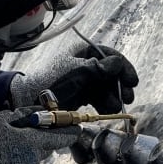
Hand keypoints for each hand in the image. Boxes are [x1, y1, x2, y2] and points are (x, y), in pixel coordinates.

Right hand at [0, 107, 80, 163]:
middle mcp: (33, 159)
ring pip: (35, 157)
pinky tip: (4, 158)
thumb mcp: (2, 119)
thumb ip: (25, 114)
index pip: (60, 137)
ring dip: (27, 151)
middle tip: (22, 133)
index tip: (76, 126)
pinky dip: (19, 162)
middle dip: (39, 139)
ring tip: (6, 147)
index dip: (70, 131)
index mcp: (30, 141)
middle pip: (46, 146)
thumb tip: (40, 110)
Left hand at [9, 44, 138, 113]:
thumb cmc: (53, 82)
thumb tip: (117, 63)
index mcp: (82, 52)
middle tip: (128, 98)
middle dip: (120, 85)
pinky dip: (103, 103)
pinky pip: (96, 97)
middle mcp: (84, 64)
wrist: (30, 102)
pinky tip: (107, 111)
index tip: (132, 82)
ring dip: (113, 96)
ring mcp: (81, 80)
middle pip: (110, 72)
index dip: (123, 67)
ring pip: (105, 87)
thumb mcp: (77, 72)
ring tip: (115, 108)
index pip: (109, 55)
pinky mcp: (79, 95)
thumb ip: (99, 68)